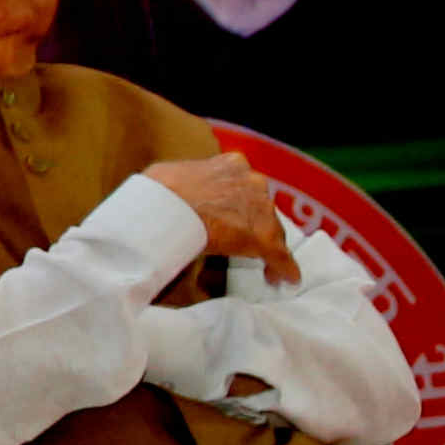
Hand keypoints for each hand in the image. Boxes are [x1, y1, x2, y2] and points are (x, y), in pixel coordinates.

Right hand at [142, 155, 300, 284]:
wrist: (166, 209)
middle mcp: (253, 183)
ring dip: (264, 244)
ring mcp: (261, 210)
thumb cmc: (159, 192)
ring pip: (271, 230)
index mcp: (231, 165)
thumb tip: (176, 194)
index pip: (244, 187)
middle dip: (251, 223)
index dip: (238, 203)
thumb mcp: (173, 176)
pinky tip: (285, 278)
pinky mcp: (264, 238)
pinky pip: (279, 255)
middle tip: (237, 240)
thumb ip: (187, 183)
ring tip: (259, 263)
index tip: (231, 215)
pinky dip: (283, 268)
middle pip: (260, 208)